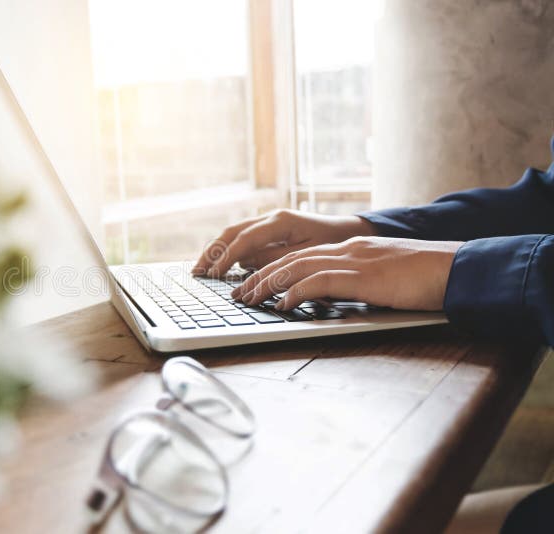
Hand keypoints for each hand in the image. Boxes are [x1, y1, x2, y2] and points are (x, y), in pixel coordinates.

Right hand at [192, 210, 375, 277]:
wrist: (350, 231)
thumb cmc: (334, 244)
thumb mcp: (309, 255)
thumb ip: (278, 260)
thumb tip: (247, 267)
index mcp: (281, 222)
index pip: (244, 239)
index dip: (227, 258)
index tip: (214, 275)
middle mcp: (270, 218)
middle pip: (231, 233)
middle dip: (212, 253)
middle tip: (196, 272)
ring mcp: (267, 222)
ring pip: (233, 234)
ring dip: (215, 251)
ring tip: (200, 269)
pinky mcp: (268, 231)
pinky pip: (241, 239)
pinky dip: (226, 251)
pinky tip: (218, 266)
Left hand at [230, 236, 463, 310]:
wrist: (458, 268)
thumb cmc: (426, 278)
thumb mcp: (384, 278)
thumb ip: (357, 283)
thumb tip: (333, 299)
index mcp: (351, 249)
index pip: (302, 255)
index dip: (274, 269)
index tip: (255, 284)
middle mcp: (347, 249)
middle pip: (291, 259)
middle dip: (260, 276)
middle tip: (239, 293)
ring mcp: (353, 260)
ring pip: (296, 267)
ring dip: (267, 284)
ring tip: (248, 300)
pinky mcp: (361, 275)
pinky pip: (318, 281)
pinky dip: (294, 293)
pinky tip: (280, 305)